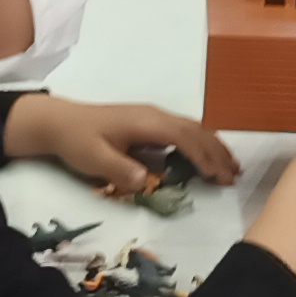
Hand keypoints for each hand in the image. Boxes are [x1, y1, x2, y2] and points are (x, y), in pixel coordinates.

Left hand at [5, 94, 235, 196]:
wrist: (61, 122)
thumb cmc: (77, 140)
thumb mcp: (93, 159)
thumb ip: (120, 170)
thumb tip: (147, 181)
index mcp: (146, 122)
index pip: (184, 137)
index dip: (203, 156)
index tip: (218, 176)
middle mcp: (155, 115)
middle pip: (196, 130)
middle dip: (217, 152)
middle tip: (234, 176)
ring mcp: (154, 117)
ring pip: (193, 128)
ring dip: (213, 146)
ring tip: (230, 168)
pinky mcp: (150, 123)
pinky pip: (184, 130)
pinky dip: (202, 143)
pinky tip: (207, 156)